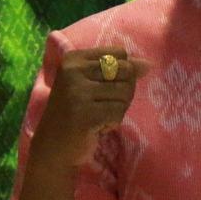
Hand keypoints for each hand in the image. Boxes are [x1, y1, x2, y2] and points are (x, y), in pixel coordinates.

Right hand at [29, 47, 150, 172]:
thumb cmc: (76, 112)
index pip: (120, 53)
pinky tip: (95, 127)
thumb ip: (119, 70)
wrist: (53, 146)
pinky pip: (119, 112)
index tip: (101, 87)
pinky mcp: (86, 114)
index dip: (122, 73)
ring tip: (97, 115)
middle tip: (102, 104)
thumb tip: (147, 64)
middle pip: (127, 71)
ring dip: (117, 109)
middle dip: (123, 91)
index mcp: (73, 59)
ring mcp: (77, 92)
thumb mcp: (93, 84)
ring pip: (126, 92)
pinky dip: (113, 122)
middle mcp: (73, 71)